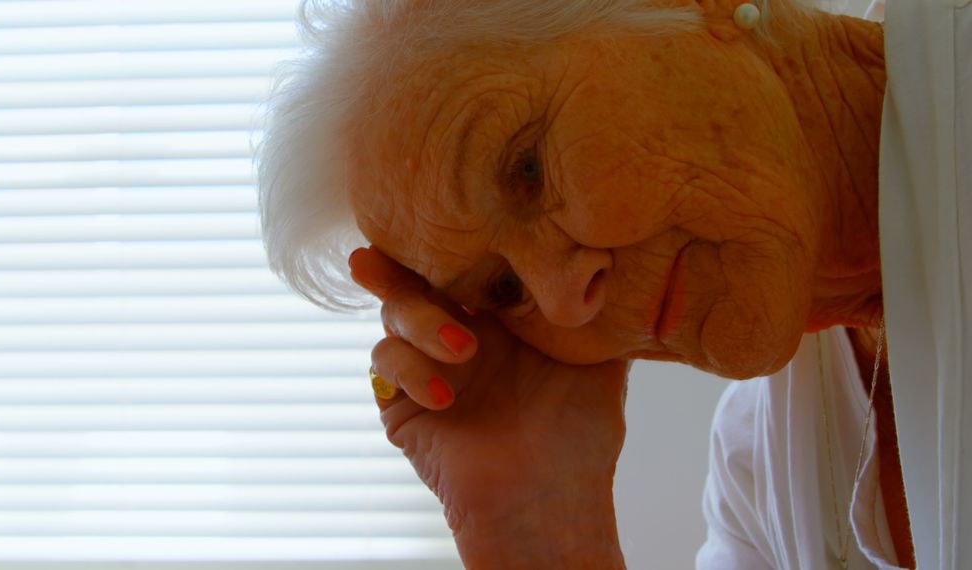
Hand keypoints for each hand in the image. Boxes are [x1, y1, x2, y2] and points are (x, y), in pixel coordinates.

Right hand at [350, 247, 628, 568]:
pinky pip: (384, 365)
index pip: (462, 266)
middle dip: (395, 265)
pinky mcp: (400, 405)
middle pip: (413, 281)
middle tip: (381, 255)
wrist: (549, 500)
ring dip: (419, 321)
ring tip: (462, 349)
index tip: (439, 215)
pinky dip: (408, 368)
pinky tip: (445, 395)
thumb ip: (595, 311)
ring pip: (392, 318)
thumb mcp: (599, 360)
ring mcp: (426, 368)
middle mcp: (457, 335)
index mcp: (497, 319)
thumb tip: (614, 256)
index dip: (447, 242)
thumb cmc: (580, 436)